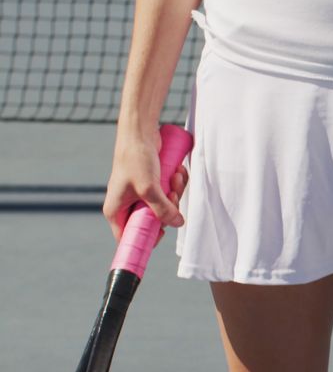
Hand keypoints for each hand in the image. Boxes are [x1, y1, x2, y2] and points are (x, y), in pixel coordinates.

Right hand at [103, 128, 187, 246]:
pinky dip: (175, 184)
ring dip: (175, 193)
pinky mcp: (152, 185)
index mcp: (116, 210)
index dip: (146, 239)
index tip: (162, 233)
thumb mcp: (149, 188)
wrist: (140, 133)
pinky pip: (168, 193)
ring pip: (164, 207)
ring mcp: (140, 195)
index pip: (128, 237)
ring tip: (174, 177)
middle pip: (152, 222)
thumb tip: (177, 223)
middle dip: (168, 209)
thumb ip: (163, 209)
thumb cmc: (135, 159)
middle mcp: (126, 205)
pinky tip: (177, 172)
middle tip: (171, 194)